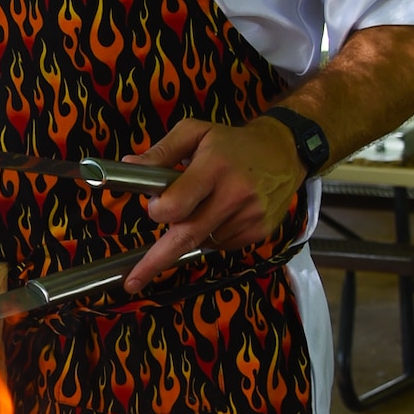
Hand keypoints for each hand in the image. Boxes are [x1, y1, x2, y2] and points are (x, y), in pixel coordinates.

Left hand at [123, 117, 303, 294]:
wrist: (285, 152)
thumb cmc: (232, 142)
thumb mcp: (195, 132)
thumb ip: (161, 151)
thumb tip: (128, 167)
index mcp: (214, 168)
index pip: (177, 205)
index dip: (159, 210)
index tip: (154, 206)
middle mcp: (234, 195)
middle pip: (187, 236)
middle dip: (156, 261)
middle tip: (132, 282)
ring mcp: (249, 217)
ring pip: (202, 241)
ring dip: (191, 231)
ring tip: (204, 203)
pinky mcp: (260, 232)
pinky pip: (221, 244)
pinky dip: (211, 234)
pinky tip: (220, 213)